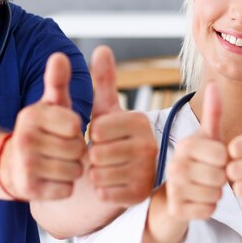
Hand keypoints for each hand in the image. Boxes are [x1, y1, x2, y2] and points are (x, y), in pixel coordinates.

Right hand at [3, 53, 85, 199]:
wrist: (15, 165)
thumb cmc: (45, 130)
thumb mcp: (52, 104)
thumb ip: (58, 81)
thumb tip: (59, 56)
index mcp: (31, 116)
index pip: (75, 126)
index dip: (77, 130)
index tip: (65, 129)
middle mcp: (24, 139)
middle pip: (77, 149)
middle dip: (77, 151)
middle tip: (63, 148)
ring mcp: (25, 166)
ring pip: (75, 170)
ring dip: (73, 169)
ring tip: (59, 162)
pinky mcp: (29, 190)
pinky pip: (66, 189)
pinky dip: (65, 186)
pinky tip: (54, 178)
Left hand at [87, 46, 156, 205]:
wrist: (133, 173)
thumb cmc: (115, 138)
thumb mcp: (108, 109)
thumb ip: (104, 80)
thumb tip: (102, 48)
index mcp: (140, 121)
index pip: (97, 129)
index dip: (92, 134)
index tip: (103, 136)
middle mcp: (149, 145)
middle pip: (96, 153)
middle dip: (92, 156)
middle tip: (105, 155)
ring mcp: (148, 171)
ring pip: (99, 175)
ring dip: (96, 174)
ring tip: (109, 168)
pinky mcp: (142, 194)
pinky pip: (105, 194)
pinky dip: (103, 191)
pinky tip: (113, 183)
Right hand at [165, 82, 227, 219]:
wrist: (178, 194)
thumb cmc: (202, 161)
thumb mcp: (210, 136)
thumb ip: (214, 111)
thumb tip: (214, 83)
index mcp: (187, 144)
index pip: (222, 154)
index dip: (227, 159)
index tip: (218, 159)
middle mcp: (175, 164)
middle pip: (219, 176)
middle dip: (223, 178)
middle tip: (213, 175)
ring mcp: (173, 188)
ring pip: (214, 194)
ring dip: (217, 193)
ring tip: (207, 187)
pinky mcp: (176, 208)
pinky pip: (207, 210)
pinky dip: (209, 207)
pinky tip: (200, 201)